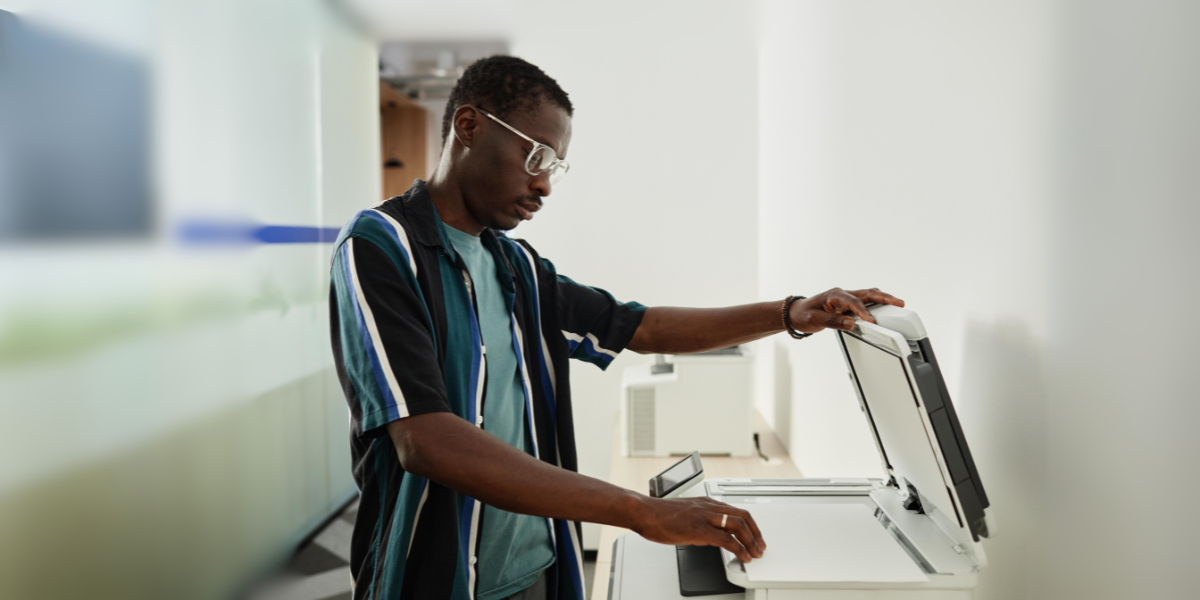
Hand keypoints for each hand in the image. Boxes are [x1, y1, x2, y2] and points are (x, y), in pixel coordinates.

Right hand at [630, 496, 765, 561]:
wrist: (645, 512)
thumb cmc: (660, 514)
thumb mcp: (686, 513)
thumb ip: (700, 519)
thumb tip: (710, 533)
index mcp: (706, 502)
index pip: (736, 510)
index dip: (750, 524)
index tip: (755, 536)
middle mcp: (709, 506)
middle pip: (743, 516)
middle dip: (756, 533)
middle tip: (760, 546)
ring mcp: (705, 517)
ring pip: (738, 525)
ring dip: (751, 541)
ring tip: (755, 553)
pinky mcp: (699, 529)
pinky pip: (726, 539)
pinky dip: (739, 549)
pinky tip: (742, 556)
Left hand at [788, 288, 904, 332]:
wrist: (796, 313)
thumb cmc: (804, 314)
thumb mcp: (815, 320)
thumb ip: (833, 321)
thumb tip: (851, 323)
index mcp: (835, 295)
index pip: (853, 302)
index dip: (864, 311)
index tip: (872, 320)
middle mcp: (842, 294)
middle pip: (867, 293)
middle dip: (884, 297)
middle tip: (899, 303)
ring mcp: (846, 298)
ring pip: (868, 296)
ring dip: (883, 299)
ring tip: (898, 304)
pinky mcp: (848, 305)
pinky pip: (865, 302)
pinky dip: (876, 304)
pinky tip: (885, 309)